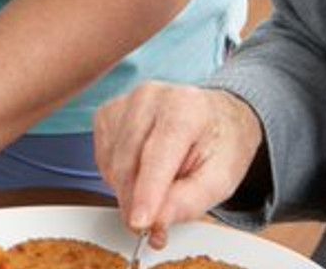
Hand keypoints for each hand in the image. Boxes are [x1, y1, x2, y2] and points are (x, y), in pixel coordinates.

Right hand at [93, 83, 261, 244]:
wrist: (214, 117)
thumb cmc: (219, 143)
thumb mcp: (222, 178)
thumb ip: (190, 201)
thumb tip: (157, 221)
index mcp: (185, 107)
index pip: (158, 155)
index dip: (147, 192)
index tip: (139, 222)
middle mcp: (150, 98)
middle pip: (129, 163)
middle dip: (136, 203)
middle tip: (152, 228)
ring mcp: (124, 103)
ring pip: (112, 165)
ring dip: (129, 190)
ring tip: (160, 186)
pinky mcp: (107, 114)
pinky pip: (103, 160)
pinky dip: (119, 177)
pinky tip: (142, 172)